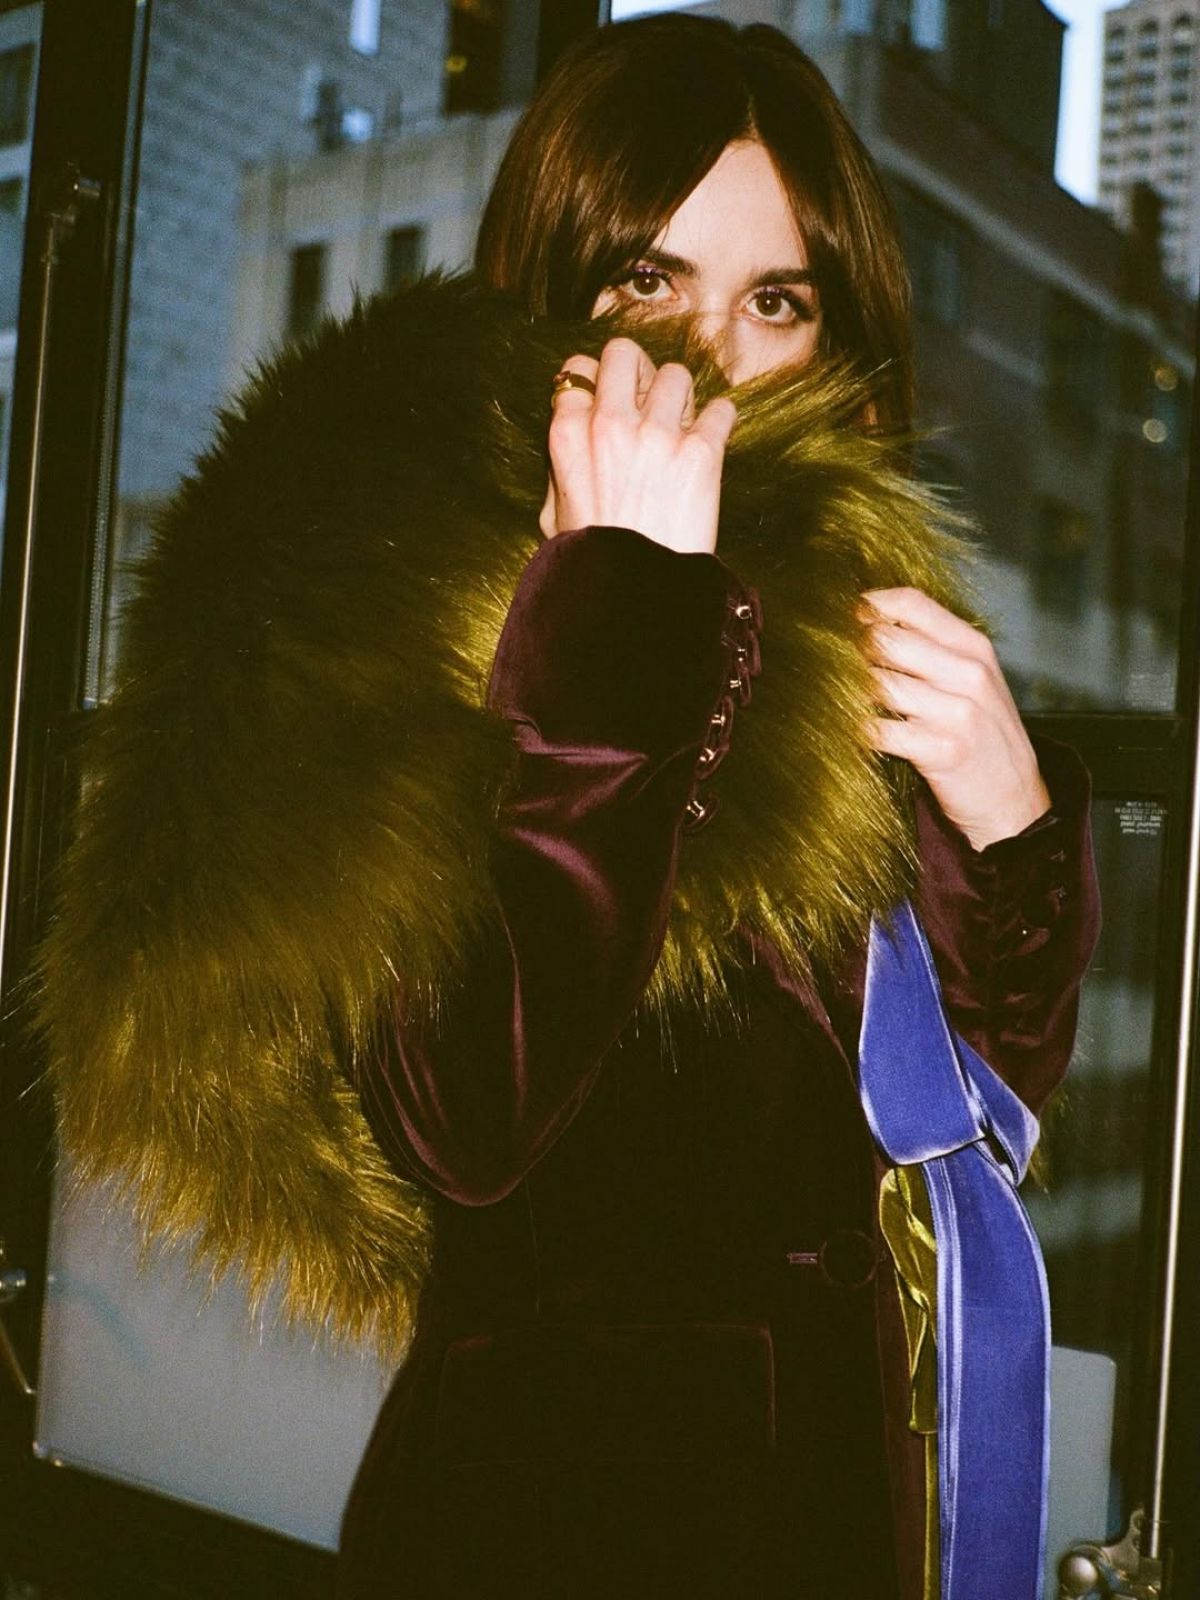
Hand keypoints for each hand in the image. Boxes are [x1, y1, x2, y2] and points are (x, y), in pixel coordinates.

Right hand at [540, 337, 736, 553]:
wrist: (636, 591)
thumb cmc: (591, 559)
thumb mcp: (552, 512)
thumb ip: (559, 465)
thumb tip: (572, 431)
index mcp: (568, 434)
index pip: (578, 370)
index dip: (596, 382)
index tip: (611, 399)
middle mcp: (610, 424)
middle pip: (624, 353)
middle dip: (638, 370)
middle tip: (648, 398)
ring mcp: (658, 435)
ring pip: (676, 374)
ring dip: (681, 397)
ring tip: (682, 425)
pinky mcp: (700, 451)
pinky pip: (721, 408)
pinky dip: (719, 423)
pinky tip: (711, 442)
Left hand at [860, 587, 1050, 850]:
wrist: (1014, 799)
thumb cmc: (982, 734)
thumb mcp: (972, 680)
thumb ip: (930, 648)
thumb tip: (867, 623)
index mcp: (973, 647)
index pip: (911, 603)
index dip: (867, 607)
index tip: (844, 621)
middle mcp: (968, 673)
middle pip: (886, 639)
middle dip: (850, 650)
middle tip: (830, 666)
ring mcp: (957, 713)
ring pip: (877, 683)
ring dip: (847, 692)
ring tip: (834, 699)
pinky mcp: (941, 752)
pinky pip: (878, 730)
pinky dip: (855, 730)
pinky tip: (849, 732)